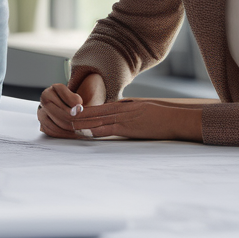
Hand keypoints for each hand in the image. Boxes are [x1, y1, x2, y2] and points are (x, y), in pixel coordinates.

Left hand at [38, 75, 203, 142]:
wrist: (177, 119)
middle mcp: (120, 110)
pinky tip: (83, 132)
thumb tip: (117, 116)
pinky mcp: (128, 128)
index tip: (71, 113)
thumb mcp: (142, 109)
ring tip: (66, 124)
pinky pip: (107, 129)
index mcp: (123, 105)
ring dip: (81, 123)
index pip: (98, 108)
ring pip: (96, 120)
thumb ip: (128, 111)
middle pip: (93, 112)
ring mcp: (123, 118)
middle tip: (61, 118)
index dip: (83, 111)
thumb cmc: (163, 115)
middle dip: (77, 116)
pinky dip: (93, 130)